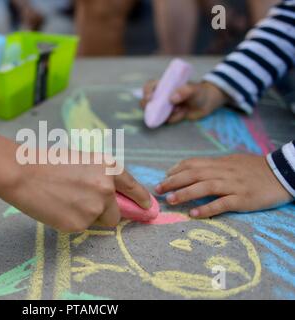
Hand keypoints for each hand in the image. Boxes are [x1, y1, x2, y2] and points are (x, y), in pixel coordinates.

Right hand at [7, 151, 150, 232]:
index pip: (133, 187)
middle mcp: (107, 189)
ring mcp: (94, 208)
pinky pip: (80, 227)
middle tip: (82, 203)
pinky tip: (56, 207)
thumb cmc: (47, 162)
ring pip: (97, 221)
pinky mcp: (79, 224)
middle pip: (116, 213)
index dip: (141, 199)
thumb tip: (110, 198)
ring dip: (86, 216)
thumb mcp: (82, 162)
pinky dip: (70, 221)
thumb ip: (100, 178)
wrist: (22, 172)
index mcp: (108, 168)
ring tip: (63, 200)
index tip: (147, 208)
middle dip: (104, 212)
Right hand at [141, 80, 228, 123]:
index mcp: (165, 85)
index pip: (150, 86)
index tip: (150, 98)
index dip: (146, 91)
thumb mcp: (194, 89)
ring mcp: (165, 107)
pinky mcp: (170, 116)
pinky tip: (184, 113)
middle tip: (156, 110)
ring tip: (182, 109)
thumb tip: (172, 99)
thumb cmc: (200, 92)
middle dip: (148, 107)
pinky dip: (175, 118)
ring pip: (157, 113)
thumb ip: (185, 91)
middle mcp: (162, 96)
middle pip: (147, 101)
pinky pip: (167, 120)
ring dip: (168, 114)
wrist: (207, 103)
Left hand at [155, 154, 292, 217]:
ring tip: (171, 200)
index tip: (164, 176)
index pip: (193, 163)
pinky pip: (222, 204)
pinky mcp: (243, 199)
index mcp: (220, 163)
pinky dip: (207, 209)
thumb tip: (191, 169)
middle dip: (174, 181)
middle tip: (158, 190)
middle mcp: (223, 172)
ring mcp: (233, 185)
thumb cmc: (254, 169)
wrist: (281, 173)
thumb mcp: (232, 162)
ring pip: (205, 187)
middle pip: (194, 174)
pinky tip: (194, 214)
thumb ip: (212, 166)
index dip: (176, 169)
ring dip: (185, 193)